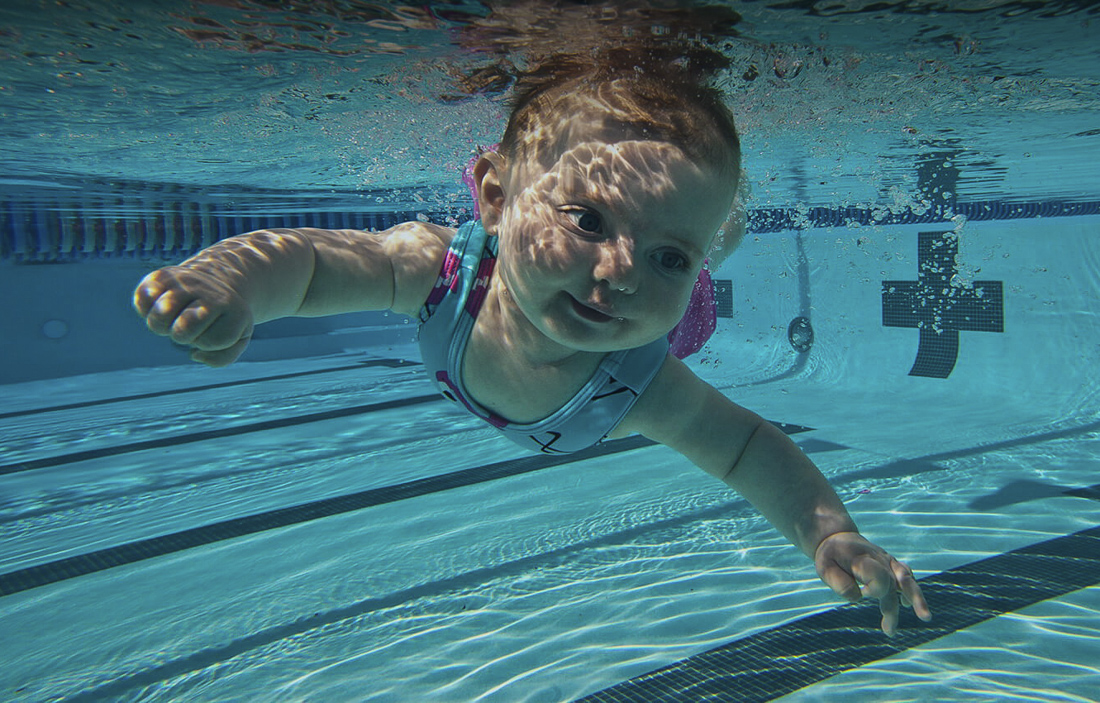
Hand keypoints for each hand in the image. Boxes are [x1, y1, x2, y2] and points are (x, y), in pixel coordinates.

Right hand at [133, 266, 253, 366]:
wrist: (216, 281)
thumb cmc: (223, 318)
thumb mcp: (236, 339)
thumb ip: (221, 358)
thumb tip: (194, 354)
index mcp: (233, 308)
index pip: (211, 341)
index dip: (206, 343)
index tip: (211, 330)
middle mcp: (209, 292)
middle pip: (182, 330)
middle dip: (182, 337)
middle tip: (188, 326)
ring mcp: (185, 281)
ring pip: (161, 316)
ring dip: (162, 325)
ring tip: (173, 317)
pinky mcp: (162, 275)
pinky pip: (143, 299)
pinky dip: (145, 309)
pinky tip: (159, 305)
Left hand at [813, 531, 931, 636]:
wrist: (836, 537)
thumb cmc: (830, 556)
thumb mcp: (824, 568)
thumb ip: (840, 584)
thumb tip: (859, 598)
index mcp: (863, 559)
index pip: (880, 576)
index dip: (876, 590)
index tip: (864, 594)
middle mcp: (879, 559)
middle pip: (895, 582)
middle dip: (896, 606)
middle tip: (890, 631)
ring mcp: (888, 560)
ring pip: (907, 578)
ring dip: (917, 597)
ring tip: (924, 616)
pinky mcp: (892, 564)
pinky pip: (907, 575)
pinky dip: (912, 589)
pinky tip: (908, 604)